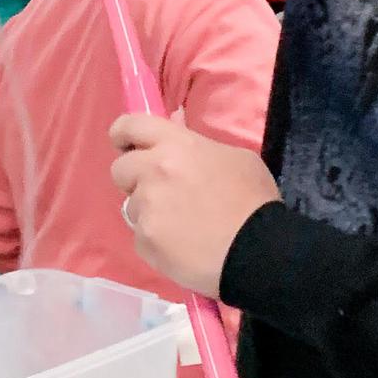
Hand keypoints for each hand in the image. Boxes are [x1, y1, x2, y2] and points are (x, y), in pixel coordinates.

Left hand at [108, 114, 279, 297]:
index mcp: (176, 145)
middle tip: (162, 192)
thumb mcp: (236, 158)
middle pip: (120, 169)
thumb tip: (175, 131)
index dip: (123, 134)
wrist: (258, 251)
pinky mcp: (145, 240)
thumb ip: (197, 144)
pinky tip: (181, 247)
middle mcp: (153, 171)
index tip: (126, 144)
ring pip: (132, 206)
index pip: (130, 125)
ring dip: (149, 212)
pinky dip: (156, 241)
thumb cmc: (254, 201)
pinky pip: (140, 237)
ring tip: (181, 226)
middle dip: (135, 179)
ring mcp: (146, 208)